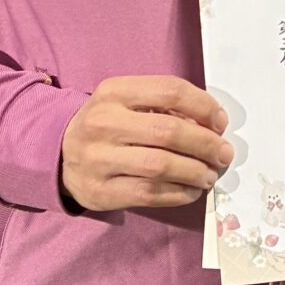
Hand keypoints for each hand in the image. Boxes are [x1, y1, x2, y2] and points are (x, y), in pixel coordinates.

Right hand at [60, 75, 232, 211]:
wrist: (59, 154)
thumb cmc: (108, 124)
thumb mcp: (127, 102)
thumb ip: (165, 107)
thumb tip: (213, 126)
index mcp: (114, 92)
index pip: (170, 91)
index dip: (204, 106)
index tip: (221, 122)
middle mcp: (103, 122)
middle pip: (168, 131)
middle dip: (206, 144)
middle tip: (224, 154)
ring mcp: (98, 159)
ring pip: (160, 166)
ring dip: (195, 172)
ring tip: (210, 175)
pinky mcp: (100, 191)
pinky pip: (149, 194)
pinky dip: (178, 193)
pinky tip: (191, 190)